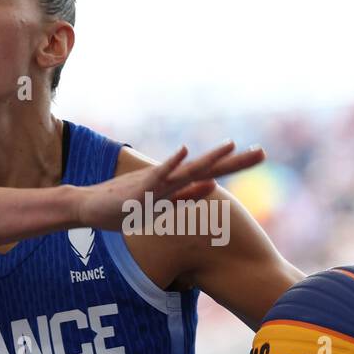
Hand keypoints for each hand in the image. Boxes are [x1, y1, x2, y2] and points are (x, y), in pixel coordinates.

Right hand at [74, 141, 264, 231]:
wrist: (90, 207)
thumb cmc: (124, 207)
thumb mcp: (163, 204)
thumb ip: (188, 195)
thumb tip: (214, 185)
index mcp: (178, 184)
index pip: (214, 173)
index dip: (237, 165)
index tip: (260, 155)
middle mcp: (171, 179)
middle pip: (209, 168)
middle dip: (236, 162)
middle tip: (263, 152)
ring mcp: (156, 182)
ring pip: (188, 169)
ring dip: (209, 158)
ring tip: (231, 146)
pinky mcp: (140, 187)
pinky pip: (159, 175)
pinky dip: (172, 163)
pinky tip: (184, 151)